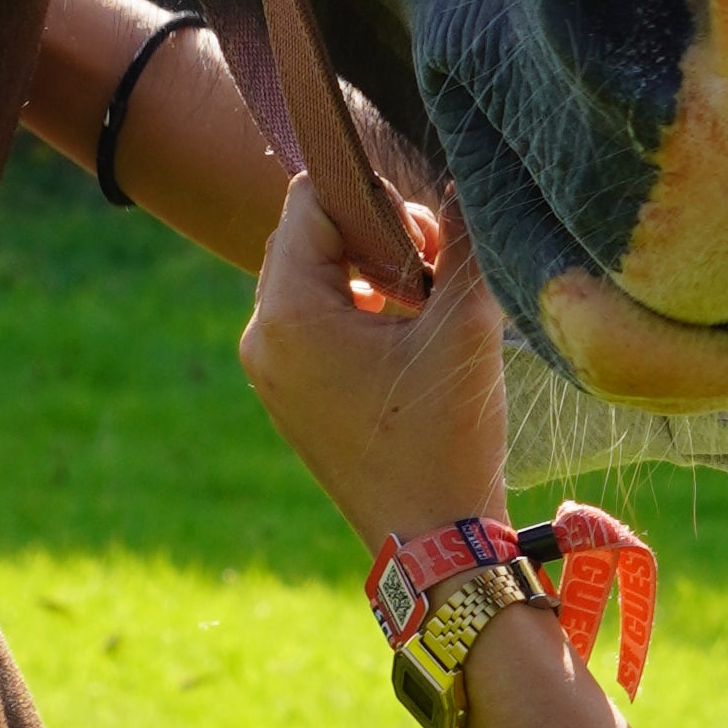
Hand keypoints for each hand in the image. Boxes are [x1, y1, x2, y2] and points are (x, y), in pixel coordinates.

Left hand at [240, 180, 508, 552]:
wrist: (433, 546)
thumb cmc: (447, 437)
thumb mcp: (465, 328)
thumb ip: (464, 241)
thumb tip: (466, 181)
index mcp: (289, 313)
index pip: (311, 198)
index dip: (377, 199)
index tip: (429, 243)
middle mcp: (261, 337)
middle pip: (305, 233)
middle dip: (372, 234)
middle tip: (431, 271)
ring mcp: (269, 370)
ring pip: (309, 275)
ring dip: (366, 271)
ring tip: (422, 306)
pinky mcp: (287, 395)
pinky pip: (310, 321)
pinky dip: (354, 309)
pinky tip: (404, 339)